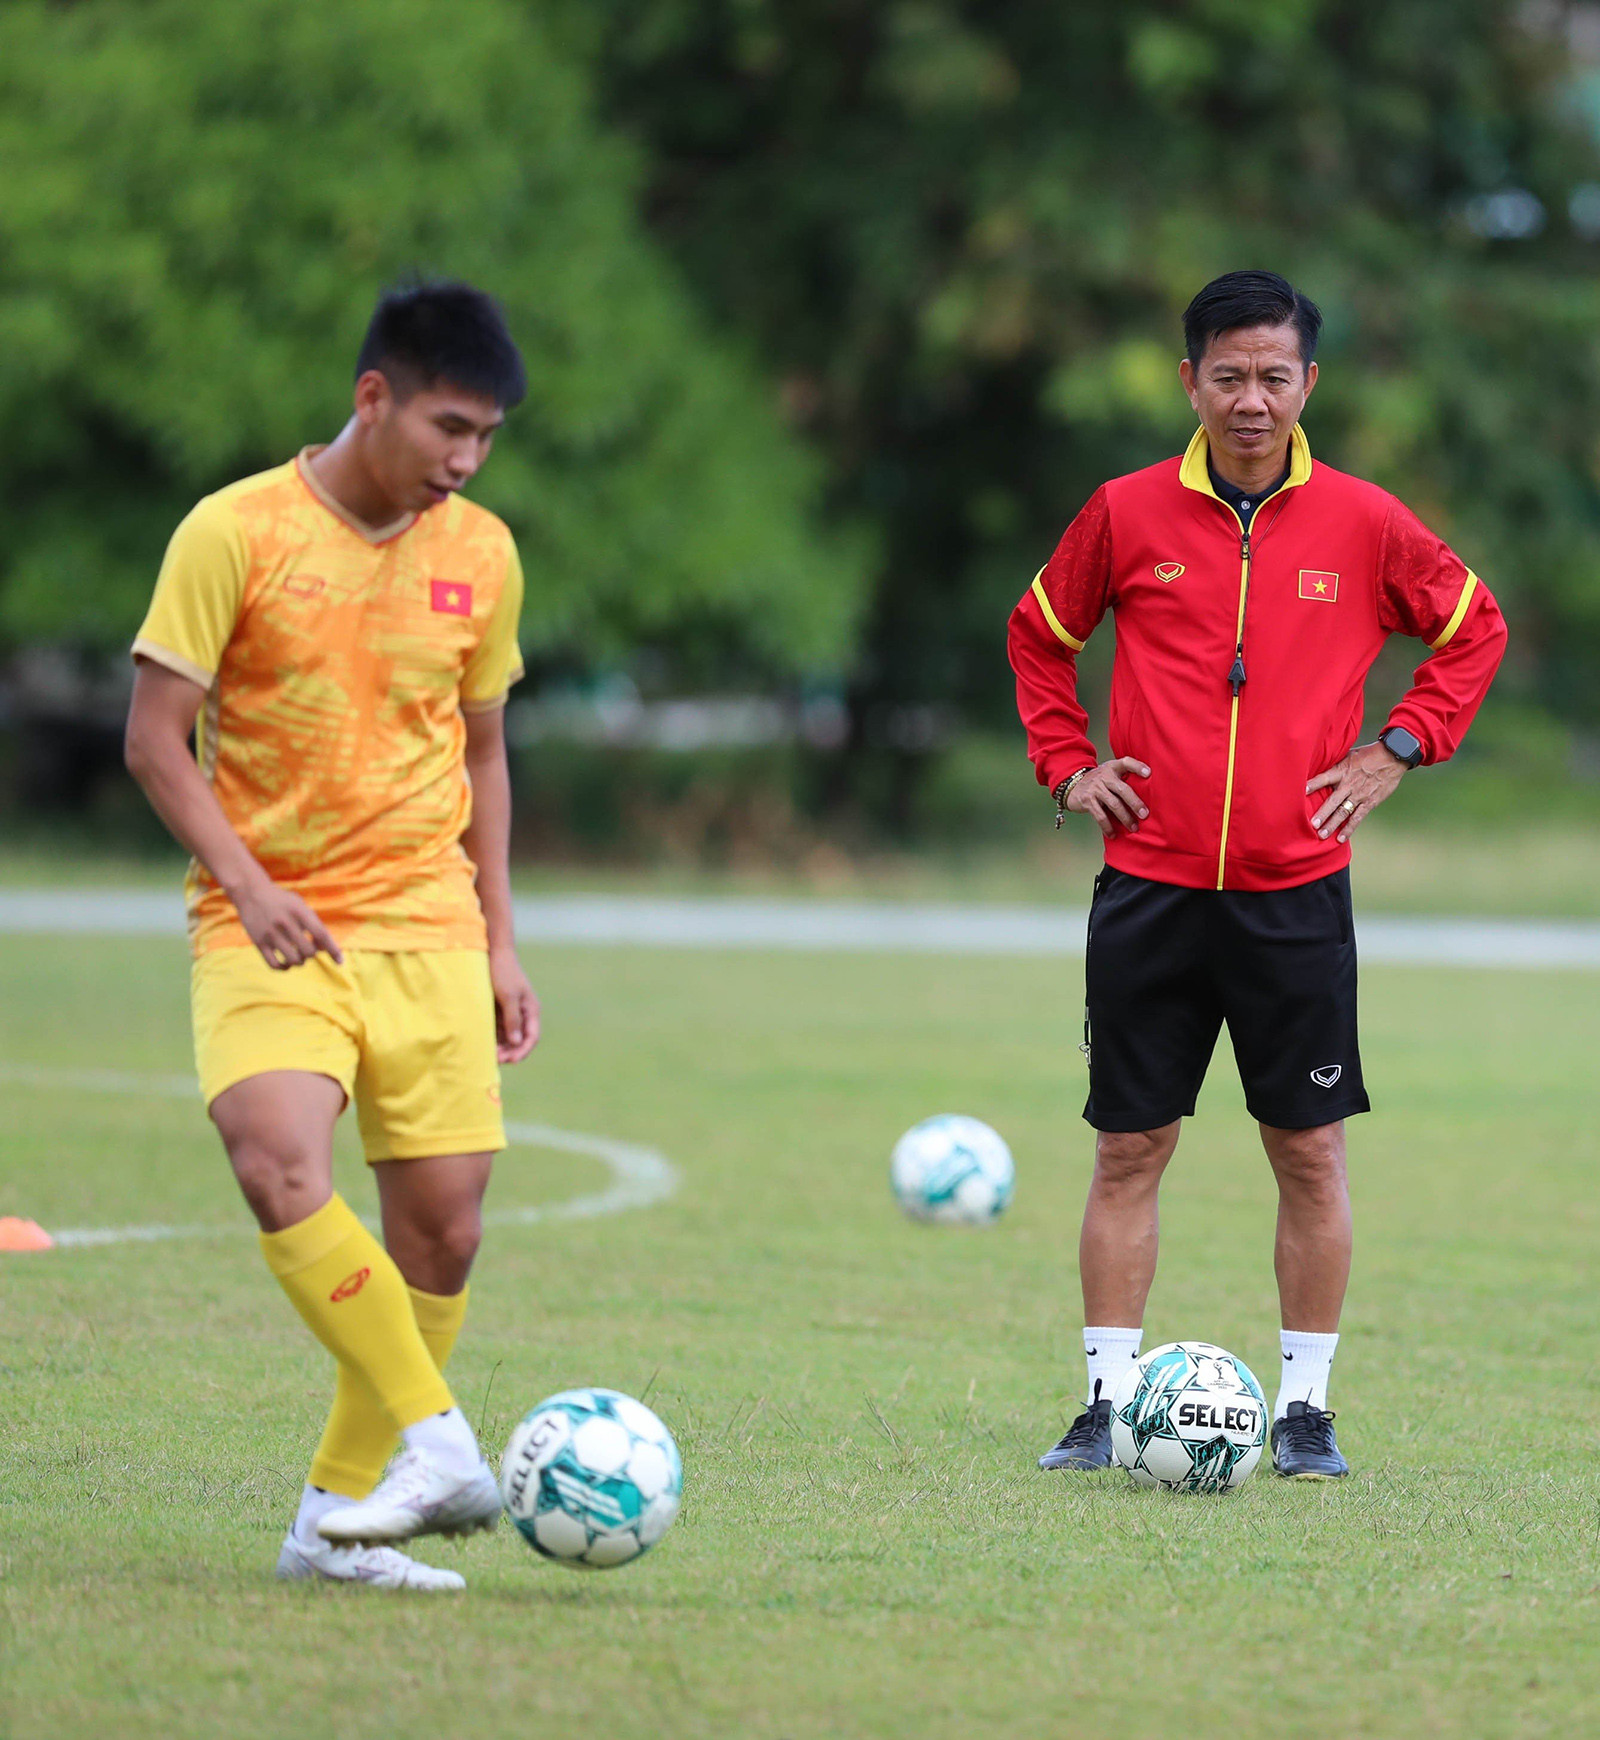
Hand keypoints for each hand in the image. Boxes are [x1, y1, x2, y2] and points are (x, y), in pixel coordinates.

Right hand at [230, 875, 343, 969]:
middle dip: (312, 954)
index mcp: (299, 911)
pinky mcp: (258, 942)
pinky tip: (286, 963)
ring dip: (300, 962)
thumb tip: (326, 949)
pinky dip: (284, 968)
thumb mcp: (300, 905)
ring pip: (293, 960)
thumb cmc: (282, 901)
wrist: (251, 892)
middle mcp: (285, 923)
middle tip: (308, 949)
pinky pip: (274, 964)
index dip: (333, 950)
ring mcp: (270, 934)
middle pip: (308, 951)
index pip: (321, 934)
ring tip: (298, 956)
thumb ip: (314, 924)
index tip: (340, 962)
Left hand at [490, 945, 539, 1063]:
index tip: (510, 1061)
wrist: (494, 952)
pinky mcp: (500, 1010)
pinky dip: (494, 1037)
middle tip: (496, 1059)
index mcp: (531, 1010)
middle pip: (520, 1040)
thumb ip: (513, 1019)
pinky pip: (499, 1029)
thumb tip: (516, 1042)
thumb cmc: (503, 972)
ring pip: (509, 1036)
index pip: (531, 1037)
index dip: (522, 1051)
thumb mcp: (508, 996)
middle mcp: (523, 1013)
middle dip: (510, 1051)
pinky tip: (484, 1042)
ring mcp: (512, 1012)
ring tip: (489, 1054)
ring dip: (501, 1046)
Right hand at [1066, 757, 1150, 837]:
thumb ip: (1122, 778)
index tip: (1148, 773)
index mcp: (1112, 768)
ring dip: (1125, 818)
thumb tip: (1145, 795)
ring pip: (1114, 804)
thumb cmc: (1098, 782)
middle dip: (1135, 803)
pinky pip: (1100, 816)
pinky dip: (1107, 827)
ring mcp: (1095, 789)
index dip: (1137, 766)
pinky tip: (1112, 834)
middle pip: (1122, 789)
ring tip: (1133, 827)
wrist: (1071, 785)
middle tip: (1144, 814)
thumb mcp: (1109, 773)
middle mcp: (1104, 776)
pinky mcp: (1087, 801)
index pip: (1126, 762)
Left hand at [1306, 741, 1407, 842]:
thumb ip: (1335, 764)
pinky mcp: (1370, 802)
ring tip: (1321, 835)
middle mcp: (1349, 784)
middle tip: (1311, 824)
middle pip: (1333, 801)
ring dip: (1332, 824)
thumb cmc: (1368, 754)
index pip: (1324, 778)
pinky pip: (1357, 817)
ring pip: (1343, 812)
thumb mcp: (1348, 754)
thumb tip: (1317, 764)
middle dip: (1322, 813)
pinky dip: (1349, 828)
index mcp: (1342, 771)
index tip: (1301, 791)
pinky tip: (1340, 838)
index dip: (1312, 785)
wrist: (1392, 757)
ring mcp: (1359, 795)